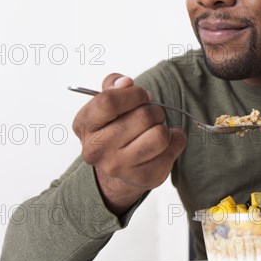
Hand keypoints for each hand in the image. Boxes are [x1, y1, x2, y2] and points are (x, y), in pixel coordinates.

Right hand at [72, 73, 186, 215]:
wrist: (117, 167)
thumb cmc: (114, 126)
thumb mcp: (105, 102)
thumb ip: (113, 84)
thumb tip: (126, 82)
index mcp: (84, 125)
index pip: (109, 102)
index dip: (134, 94)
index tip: (143, 96)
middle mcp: (96, 149)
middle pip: (143, 116)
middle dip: (154, 110)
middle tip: (151, 114)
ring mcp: (119, 167)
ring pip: (160, 134)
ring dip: (163, 126)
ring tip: (155, 129)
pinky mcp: (144, 178)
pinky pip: (173, 148)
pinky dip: (176, 139)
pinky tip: (165, 142)